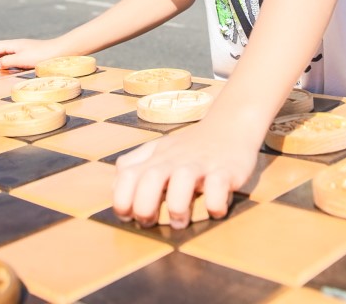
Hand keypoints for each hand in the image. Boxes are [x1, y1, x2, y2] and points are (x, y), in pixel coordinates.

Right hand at [0, 38, 62, 70]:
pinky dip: (8, 62)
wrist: (60, 51)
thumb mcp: (21, 59)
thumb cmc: (41, 55)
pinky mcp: (30, 55)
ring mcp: (24, 49)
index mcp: (14, 44)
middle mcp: (18, 45)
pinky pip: (14, 57)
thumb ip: (7, 62)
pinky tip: (10, 70)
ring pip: (7, 53)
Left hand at [113, 121, 258, 229]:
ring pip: (183, 180)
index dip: (121, 199)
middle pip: (150, 178)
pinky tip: (214, 210)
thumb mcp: (159, 150)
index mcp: (157, 158)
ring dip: (177, 207)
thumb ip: (135, 165)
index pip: (127, 174)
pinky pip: (218, 186)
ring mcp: (201, 164)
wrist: (231, 123)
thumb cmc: (190, 145)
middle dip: (144, 206)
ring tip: (180, 220)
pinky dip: (215, 204)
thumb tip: (114, 188)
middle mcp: (175, 160)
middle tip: (150, 221)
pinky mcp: (226, 169)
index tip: (128, 216)